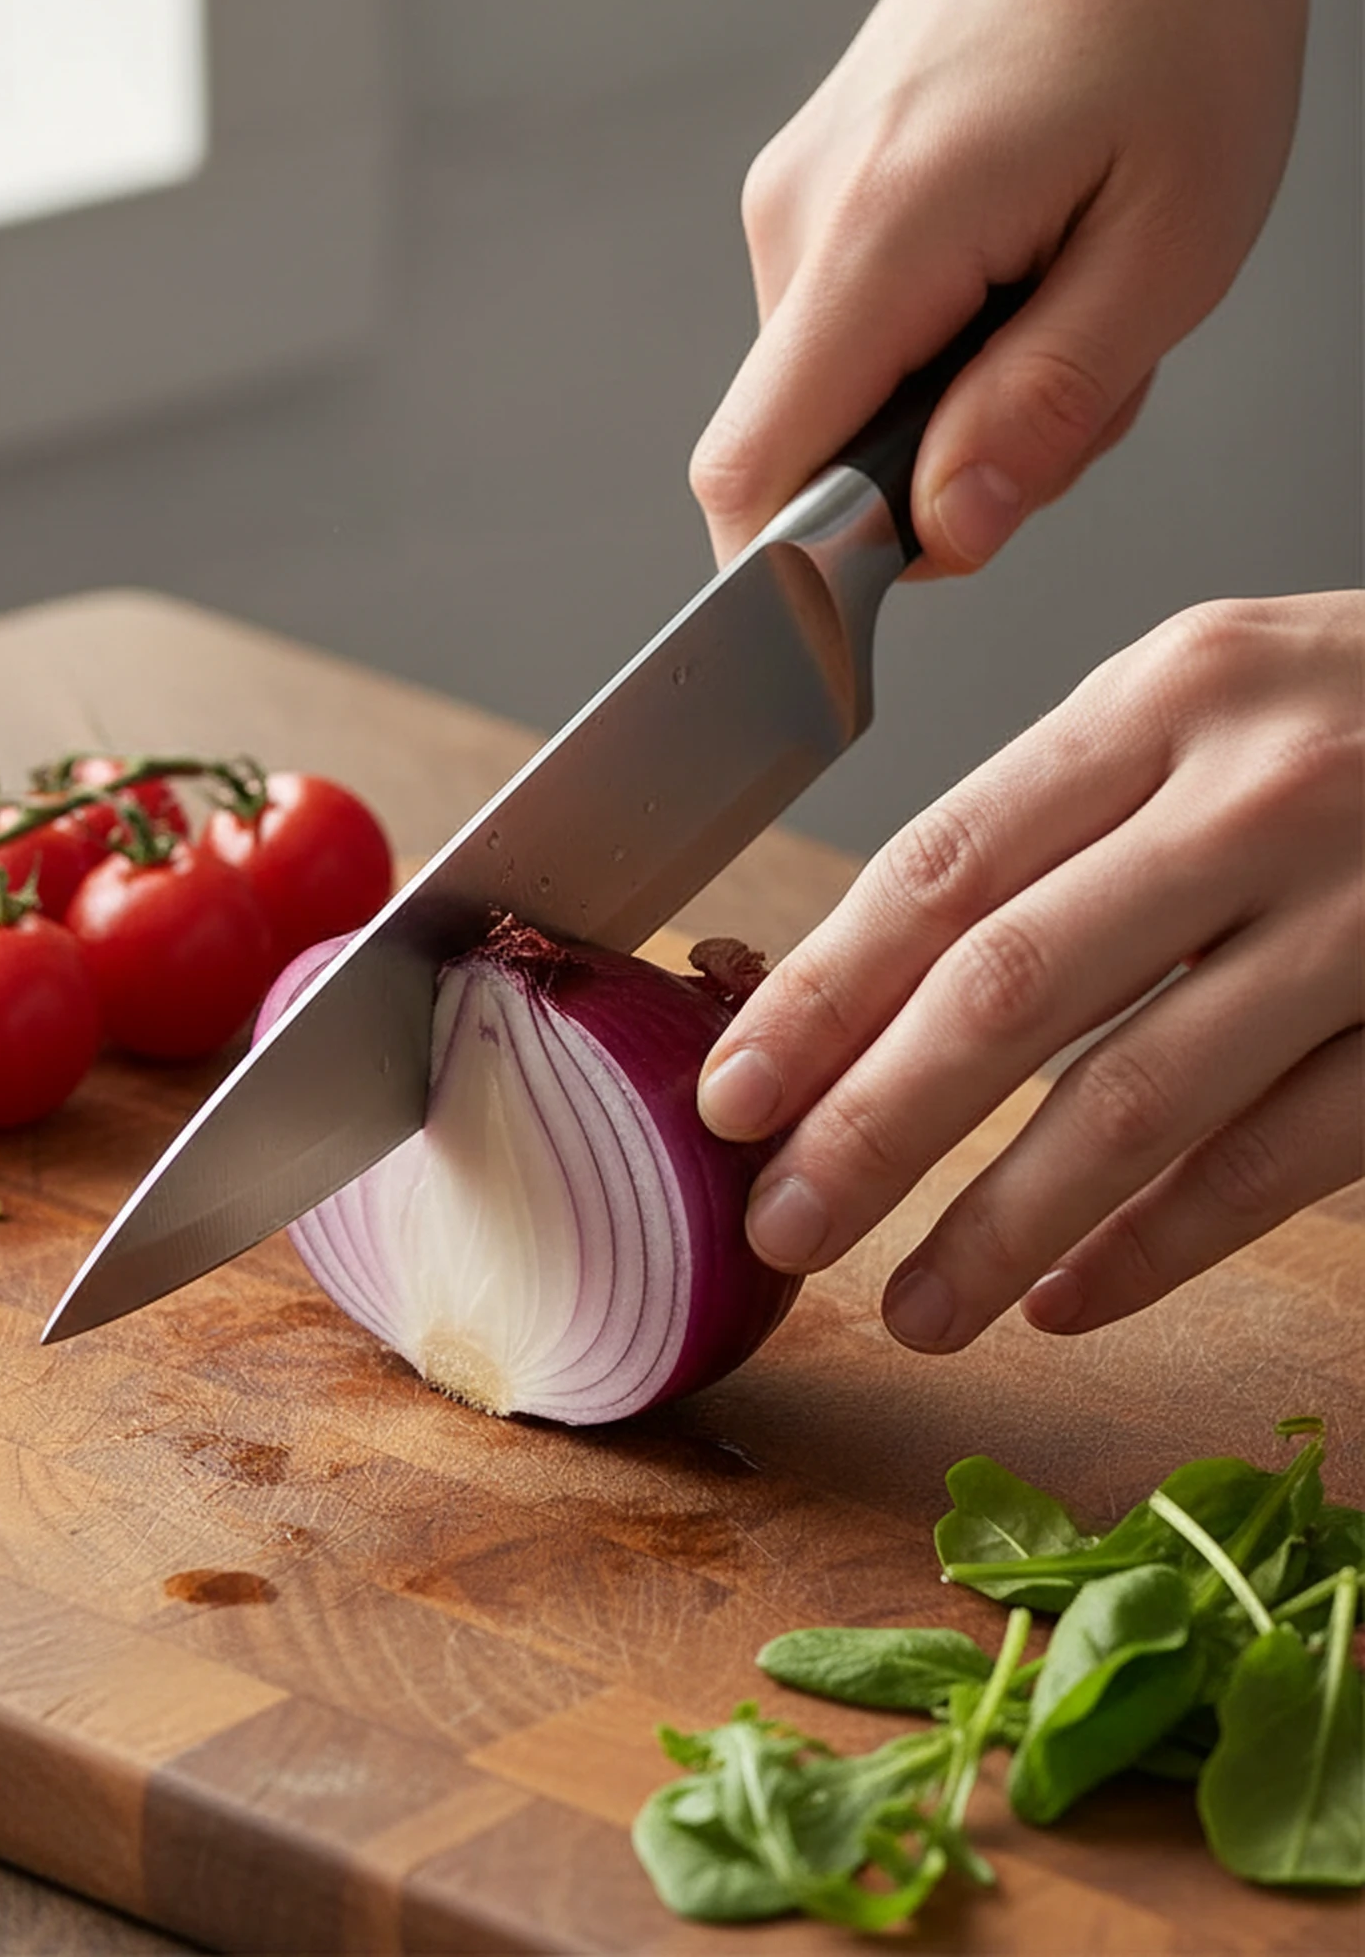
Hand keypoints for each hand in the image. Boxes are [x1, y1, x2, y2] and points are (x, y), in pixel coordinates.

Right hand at [690, 0, 1313, 570]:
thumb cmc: (1180, 7)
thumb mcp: (1172, 241)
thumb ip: (1047, 405)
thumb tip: (945, 534)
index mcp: (877, 234)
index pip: (750, 474)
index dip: (797, 570)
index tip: (898, 573)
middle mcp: (799, 216)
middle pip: (804, 448)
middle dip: (929, 474)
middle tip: (1073, 385)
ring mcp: (796, 196)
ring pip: (835, 391)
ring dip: (948, 401)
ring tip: (1064, 298)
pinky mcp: (816, 183)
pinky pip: (847, 327)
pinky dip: (938, 339)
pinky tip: (1023, 266)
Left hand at [696, 590, 1362, 1348]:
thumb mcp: (1208, 705)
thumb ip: (1059, 822)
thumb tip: (862, 990)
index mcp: (1165, 698)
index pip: (939, 868)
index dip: (817, 998)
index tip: (729, 1095)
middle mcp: (1260, 792)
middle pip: (1008, 988)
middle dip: (872, 1128)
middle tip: (781, 1225)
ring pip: (1138, 1099)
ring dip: (1000, 1226)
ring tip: (908, 1307)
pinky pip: (1277, 1161)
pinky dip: (1158, 1247)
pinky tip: (1068, 1302)